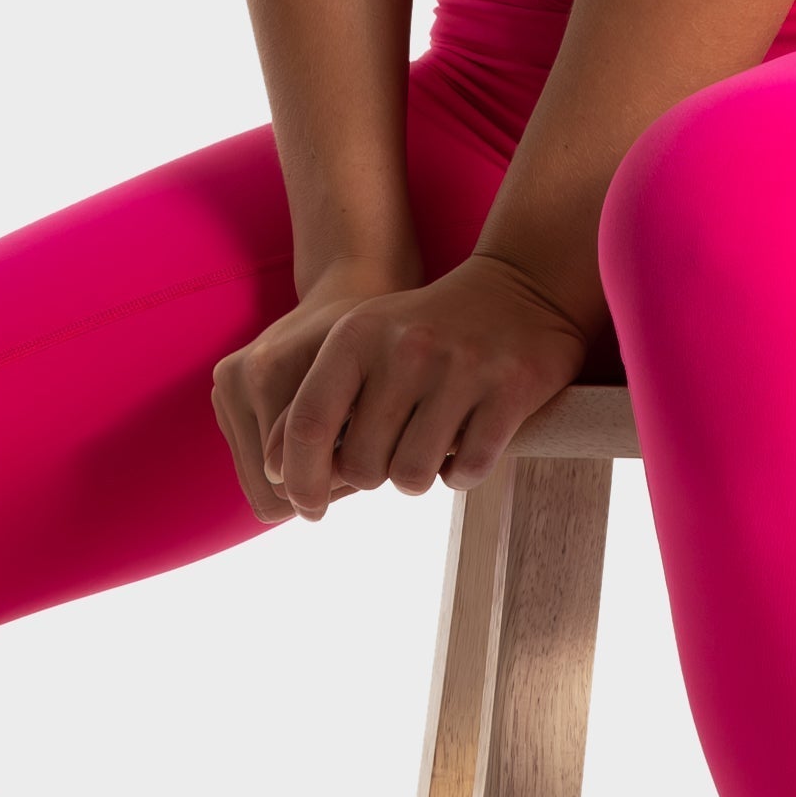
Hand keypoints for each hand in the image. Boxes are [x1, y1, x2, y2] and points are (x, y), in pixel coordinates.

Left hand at [211, 251, 592, 525]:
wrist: (519, 289)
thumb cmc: (423, 330)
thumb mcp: (361, 344)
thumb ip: (315, 402)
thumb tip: (276, 474)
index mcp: (356, 335)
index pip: (308, 425)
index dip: (300, 479)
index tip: (308, 507)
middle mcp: (405, 348)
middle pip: (361, 465)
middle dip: (372, 475)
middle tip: (390, 453)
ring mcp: (461, 369)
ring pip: (411, 477)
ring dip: (415, 477)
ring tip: (427, 447)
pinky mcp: (511, 390)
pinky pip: (466, 472)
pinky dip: (460, 474)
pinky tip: (465, 445)